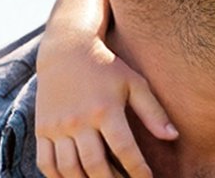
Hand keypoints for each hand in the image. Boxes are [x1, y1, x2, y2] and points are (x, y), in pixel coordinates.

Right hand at [34, 41, 176, 177]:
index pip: (125, 150)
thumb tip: (173, 137)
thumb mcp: (134, 83)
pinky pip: (46, 163)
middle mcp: (78, 120)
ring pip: (70, 169)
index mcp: (105, 109)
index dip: (138, 171)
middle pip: (96, 165)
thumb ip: (153, 112)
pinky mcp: (42, 128)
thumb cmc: (105, 67)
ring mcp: (57, 126)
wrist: (65, 49)